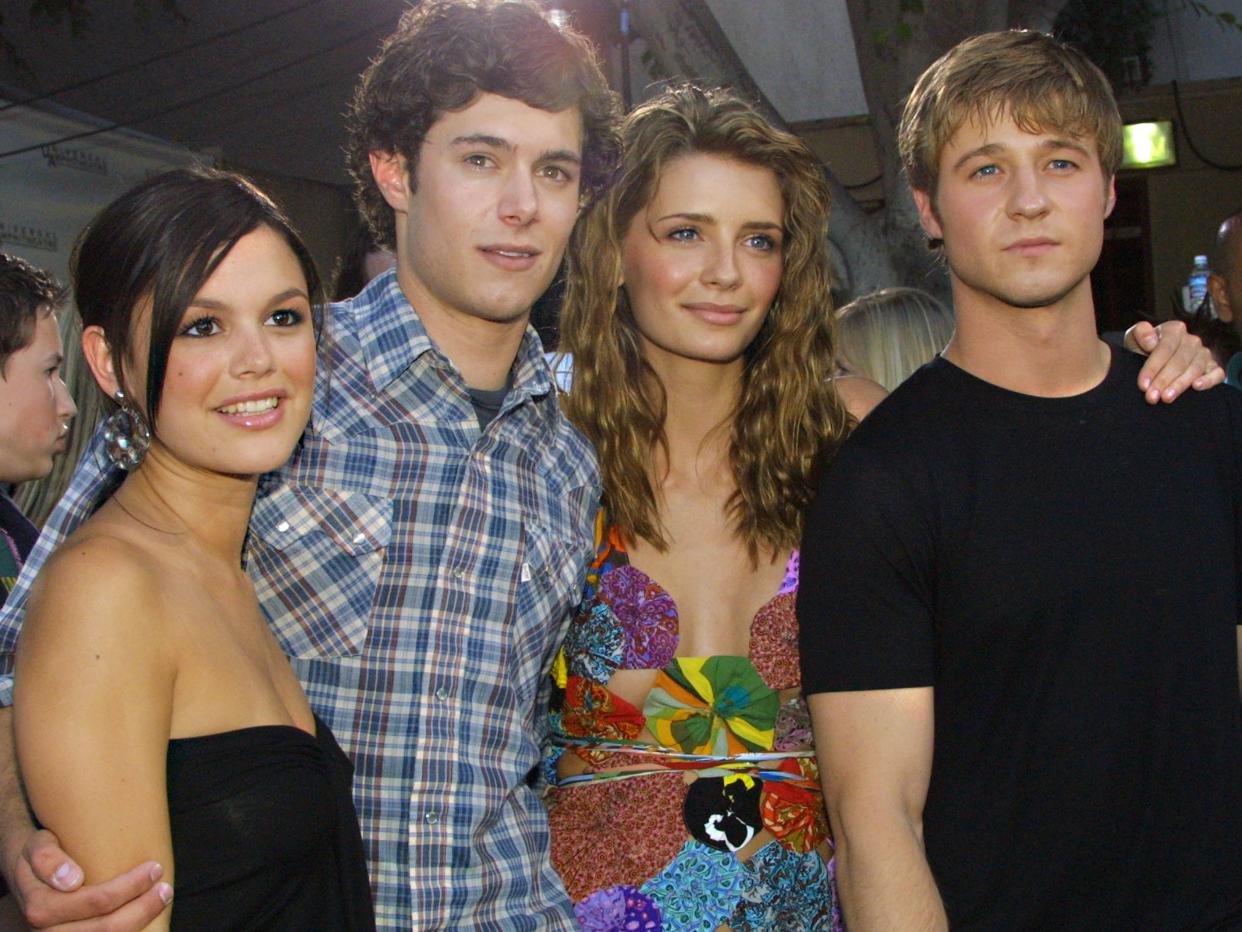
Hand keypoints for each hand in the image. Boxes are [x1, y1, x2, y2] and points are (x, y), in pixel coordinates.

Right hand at [9, 829, 169, 929]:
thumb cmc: (41, 857)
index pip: (95, 901)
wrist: (26, 876)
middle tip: (165, 884)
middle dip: (144, 907)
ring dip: (142, 921)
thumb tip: (72, 880)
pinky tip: (146, 916)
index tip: (154, 867)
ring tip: (162, 896)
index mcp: (41, 908)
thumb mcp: (37, 847)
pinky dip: (130, 931)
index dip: (129, 887)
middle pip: (107, 928)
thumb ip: (47, 859)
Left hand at [1124, 320, 1224, 403]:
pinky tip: (1196, 387)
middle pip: (1180, 361)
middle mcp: (1191, 340)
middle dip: (1164, 380)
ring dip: (1180, 384)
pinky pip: (1217, 373)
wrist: (1147, 357)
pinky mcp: (1212, 367)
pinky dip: (1209, 380)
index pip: (1165, 348)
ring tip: (1166, 398)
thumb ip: (1140, 333)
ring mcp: (1203, 354)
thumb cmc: (1141, 347)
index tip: (1143, 384)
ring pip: (1196, 368)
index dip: (1153, 367)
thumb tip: (1151, 342)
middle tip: (1152, 397)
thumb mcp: (1134, 337)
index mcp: (1174, 330)